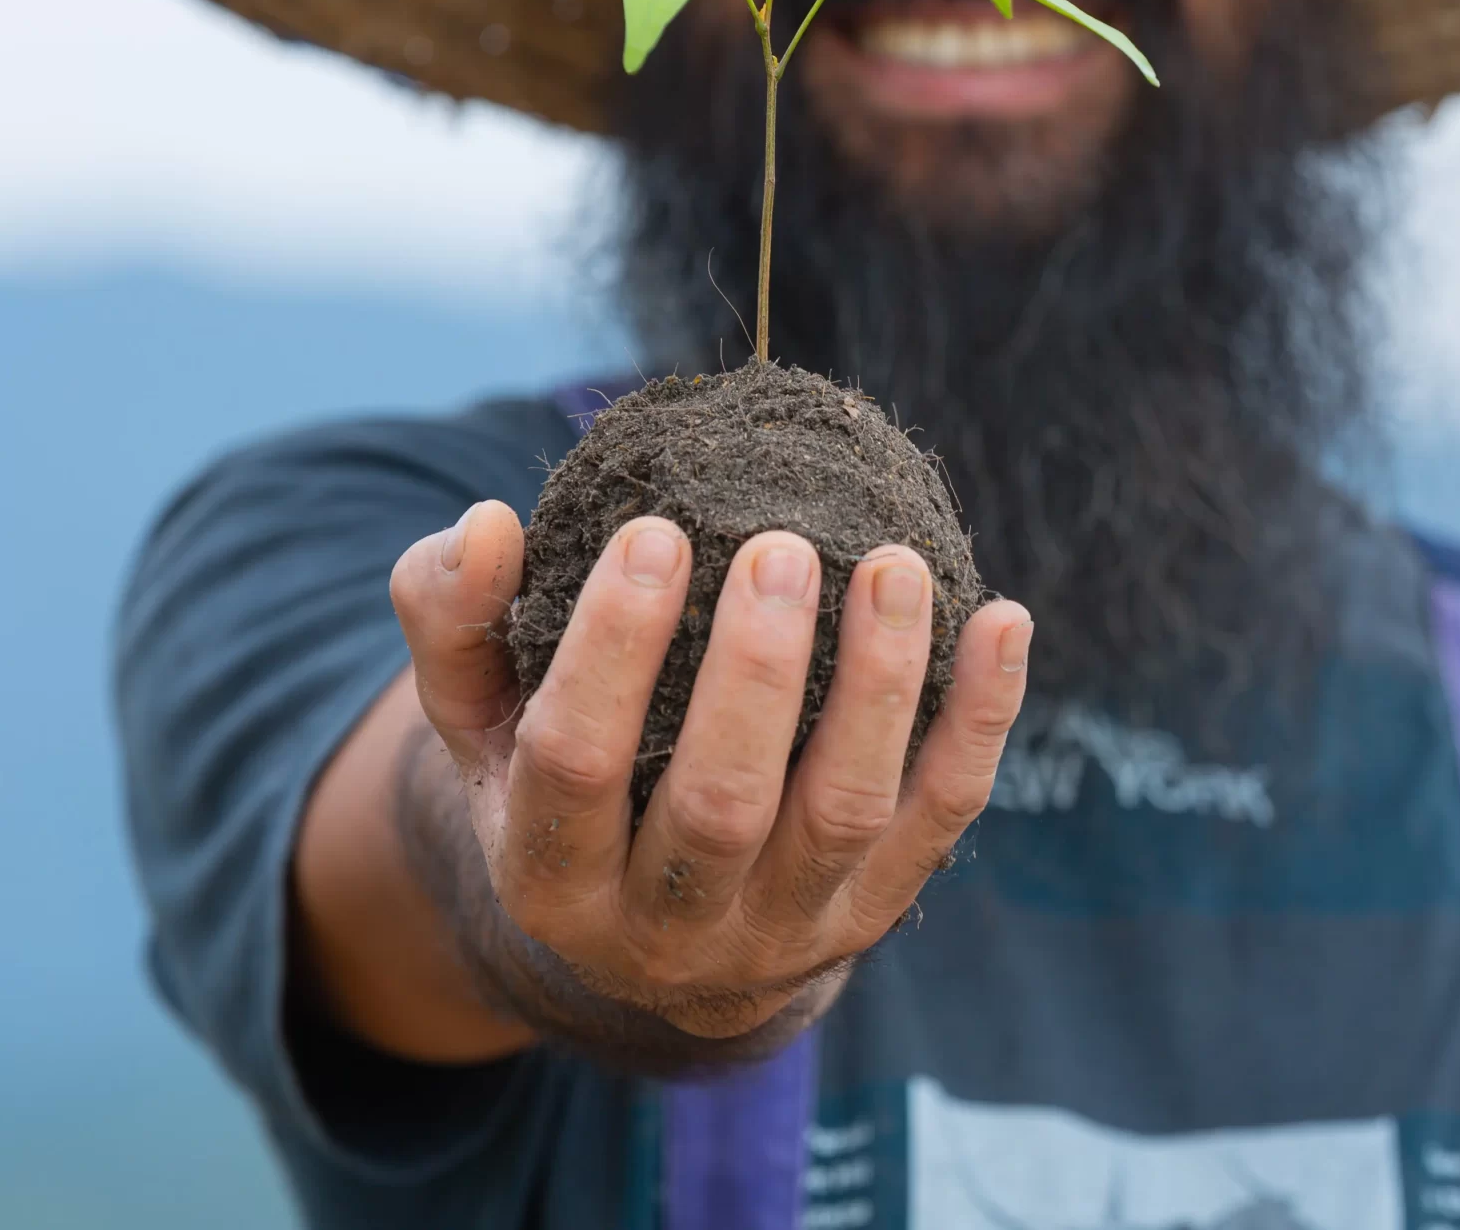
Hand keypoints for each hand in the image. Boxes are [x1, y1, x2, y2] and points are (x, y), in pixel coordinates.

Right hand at [389, 499, 1031, 1039]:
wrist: (656, 937)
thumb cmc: (565, 781)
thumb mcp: (481, 719)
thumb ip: (456, 620)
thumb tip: (486, 522)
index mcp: (550, 873)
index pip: (576, 762)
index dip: (613, 649)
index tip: (655, 531)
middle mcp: (665, 925)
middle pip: (718, 805)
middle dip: (756, 672)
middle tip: (783, 546)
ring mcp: (784, 926)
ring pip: (842, 813)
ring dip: (876, 686)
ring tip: (893, 565)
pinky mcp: (876, 909)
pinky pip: (942, 815)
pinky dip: (979, 720)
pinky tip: (1003, 619)